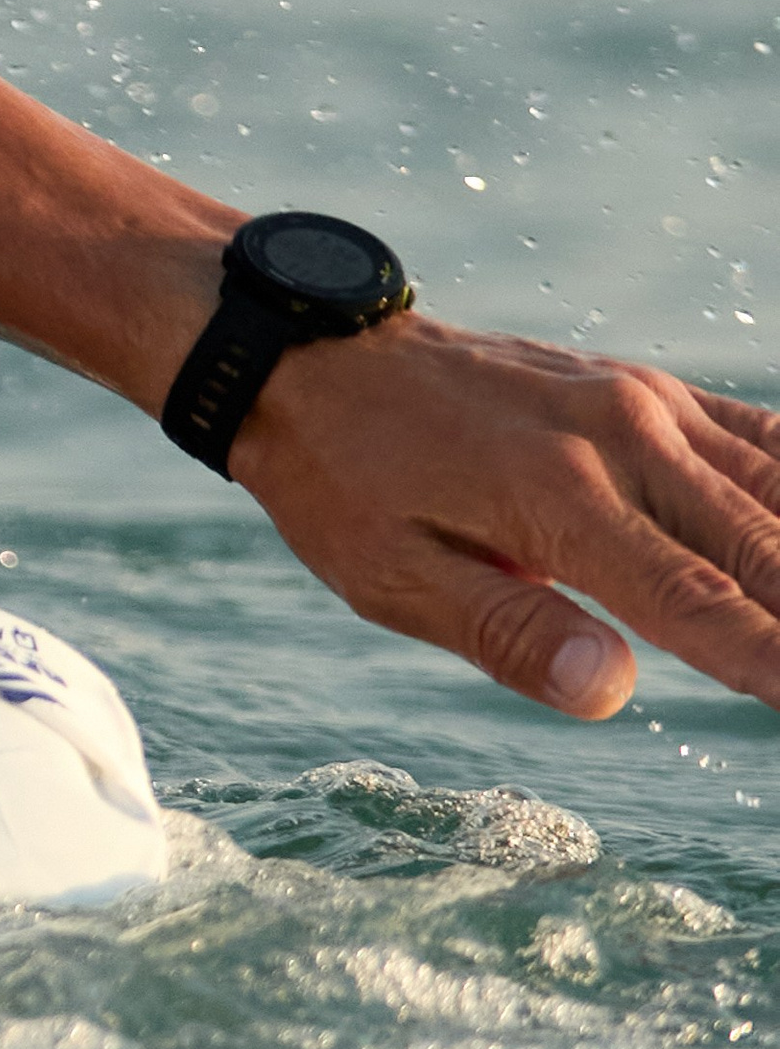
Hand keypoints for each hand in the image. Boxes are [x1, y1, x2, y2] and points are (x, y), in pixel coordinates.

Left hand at [231, 311, 779, 716]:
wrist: (316, 355)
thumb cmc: (344, 480)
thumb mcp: (392, 576)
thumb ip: (510, 634)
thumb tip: (615, 692)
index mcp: (559, 499)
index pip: (699, 605)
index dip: (778, 663)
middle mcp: (623, 438)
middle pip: (767, 547)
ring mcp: (646, 404)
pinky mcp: (651, 390)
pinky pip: (763, 438)